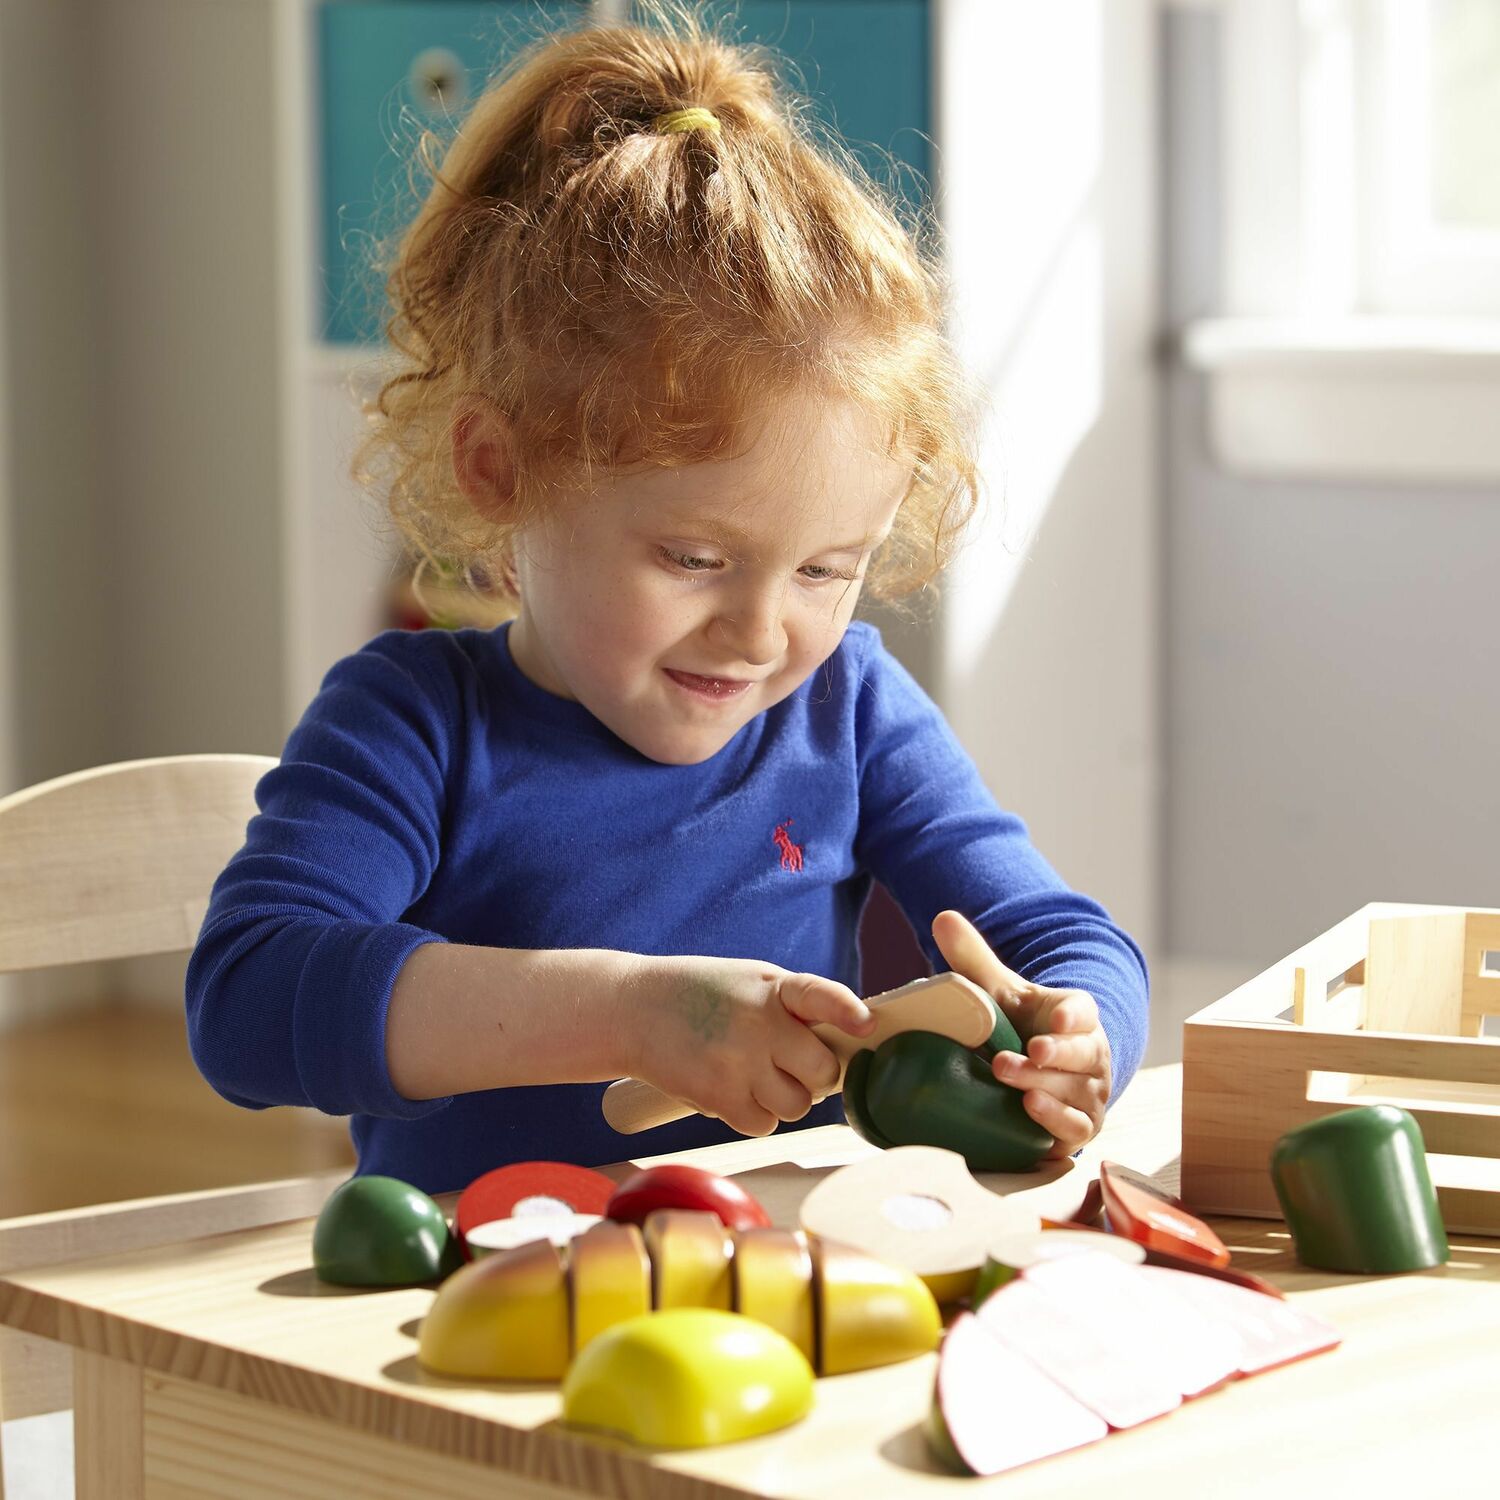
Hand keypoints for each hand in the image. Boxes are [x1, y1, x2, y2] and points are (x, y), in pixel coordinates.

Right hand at [620, 955, 873, 1137]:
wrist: (631, 1010)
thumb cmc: (701, 994)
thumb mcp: (750, 981)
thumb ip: (795, 1006)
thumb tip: (848, 1044)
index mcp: (771, 988)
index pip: (819, 996)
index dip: (846, 1010)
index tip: (865, 1024)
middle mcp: (758, 1026)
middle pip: (823, 1071)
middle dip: (816, 1072)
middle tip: (794, 1062)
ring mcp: (737, 1064)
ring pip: (798, 1106)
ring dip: (786, 1097)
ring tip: (757, 1073)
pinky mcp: (717, 1098)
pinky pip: (764, 1125)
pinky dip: (756, 1114)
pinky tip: (735, 1089)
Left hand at [931, 910, 1110, 1157]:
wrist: (1032, 1075)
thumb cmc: (1017, 1026)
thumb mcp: (997, 992)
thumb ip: (974, 957)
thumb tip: (943, 918)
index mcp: (1074, 1016)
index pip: (1084, 1011)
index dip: (1073, 1014)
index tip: (1057, 1016)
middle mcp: (1090, 1055)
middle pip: (1084, 1053)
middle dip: (1057, 1053)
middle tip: (1030, 1050)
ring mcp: (1087, 1093)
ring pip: (1076, 1091)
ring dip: (1046, 1086)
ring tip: (1009, 1077)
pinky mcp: (1078, 1126)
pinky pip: (1075, 1127)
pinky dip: (1057, 1120)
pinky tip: (1030, 1111)